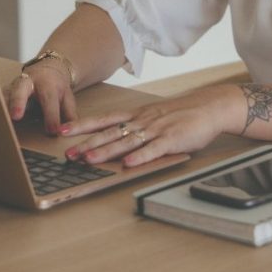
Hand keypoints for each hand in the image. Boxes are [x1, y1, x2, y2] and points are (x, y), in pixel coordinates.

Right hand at [7, 61, 77, 133]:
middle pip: (21, 90)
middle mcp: (28, 82)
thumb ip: (69, 114)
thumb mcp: (67, 98)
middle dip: (18, 102)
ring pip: (4, 95)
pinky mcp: (4, 92)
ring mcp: (13, 86)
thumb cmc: (57, 87)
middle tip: (16, 116)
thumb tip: (70, 131)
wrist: (47, 70)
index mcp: (47, 83)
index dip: (51, 116)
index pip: (49, 100)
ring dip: (1, 108)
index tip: (53, 131)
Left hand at [60, 86, 244, 166]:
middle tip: (68, 154)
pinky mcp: (172, 140)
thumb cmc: (181, 114)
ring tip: (89, 160)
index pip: (104, 119)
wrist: (210, 106)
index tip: (62, 131)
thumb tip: (114, 140)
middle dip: (87, 143)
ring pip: (127, 141)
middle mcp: (143, 120)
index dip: (82, 125)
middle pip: (110, 132)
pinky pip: (153, 149)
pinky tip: (128, 164)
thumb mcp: (154, 116)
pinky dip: (140, 157)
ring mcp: (157, 129)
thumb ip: (136, 127)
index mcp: (137, 114)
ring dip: (107, 151)